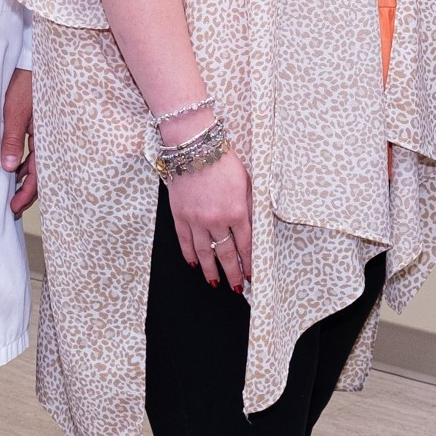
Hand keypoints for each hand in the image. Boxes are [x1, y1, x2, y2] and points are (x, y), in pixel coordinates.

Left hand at [1, 67, 37, 216]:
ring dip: (27, 176)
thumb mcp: (15, 112)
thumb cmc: (26, 82)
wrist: (35, 59)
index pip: (39, 174)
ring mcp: (46, 131)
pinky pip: (37, 149)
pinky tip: (18, 167)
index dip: (27, 193)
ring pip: (39, 162)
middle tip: (14, 207)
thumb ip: (13, 140)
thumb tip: (10, 168)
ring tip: (14, 190)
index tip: (15, 207)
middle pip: (41, 172)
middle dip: (28, 191)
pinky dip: (27, 161)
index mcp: (47, 136)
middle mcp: (50, 137)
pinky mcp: (41, 124)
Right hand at [168, 145, 252, 291]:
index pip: (246, 245)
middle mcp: (217, 219)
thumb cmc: (223, 161)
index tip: (252, 274)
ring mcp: (196, 219)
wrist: (194, 147)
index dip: (249, 263)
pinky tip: (194, 264)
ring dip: (211, 270)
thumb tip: (254, 225)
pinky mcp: (180, 215)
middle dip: (232, 273)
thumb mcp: (247, 181)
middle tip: (236, 287)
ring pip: (205, 252)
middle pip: (226, 254)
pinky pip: (185, 241)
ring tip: (215, 282)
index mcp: (237, 211)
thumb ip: (250, 205)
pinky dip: (189, 255)